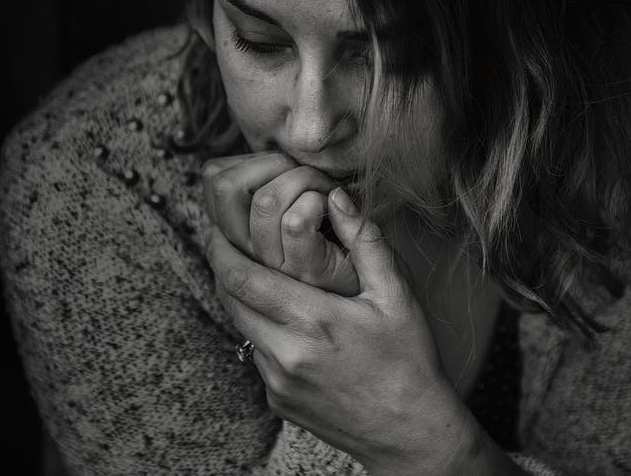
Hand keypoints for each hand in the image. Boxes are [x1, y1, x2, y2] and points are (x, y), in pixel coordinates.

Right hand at [201, 152, 360, 295]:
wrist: (374, 288)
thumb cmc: (336, 240)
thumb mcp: (288, 212)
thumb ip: (268, 187)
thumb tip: (251, 158)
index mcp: (238, 232)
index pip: (213, 177)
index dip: (247, 157)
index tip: (281, 167)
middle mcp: (247, 251)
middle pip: (224, 185)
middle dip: (270, 161)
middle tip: (302, 171)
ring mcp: (274, 265)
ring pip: (265, 200)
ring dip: (304, 178)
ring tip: (324, 189)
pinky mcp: (306, 272)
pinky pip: (296, 222)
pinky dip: (320, 201)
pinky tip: (335, 206)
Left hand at [205, 187, 475, 473]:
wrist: (410, 433)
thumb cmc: (410, 362)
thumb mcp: (397, 296)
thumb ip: (365, 242)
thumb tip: (337, 198)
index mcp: (312, 321)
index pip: (241, 277)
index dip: (221, 247)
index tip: (219, 226)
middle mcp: (284, 354)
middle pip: (229, 300)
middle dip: (223, 266)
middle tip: (227, 239)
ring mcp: (276, 382)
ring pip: (240, 327)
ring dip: (241, 299)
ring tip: (257, 274)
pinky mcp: (277, 401)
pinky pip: (256, 355)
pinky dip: (261, 330)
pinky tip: (287, 320)